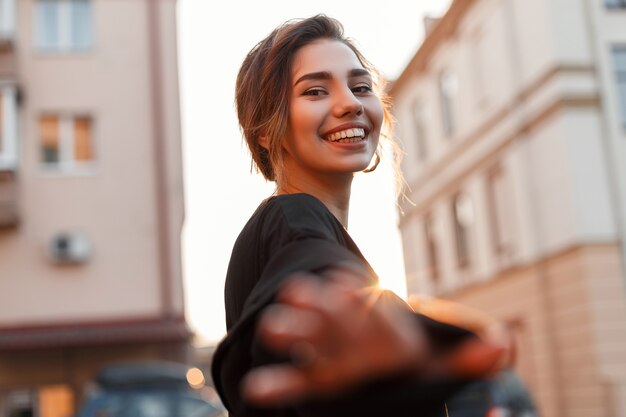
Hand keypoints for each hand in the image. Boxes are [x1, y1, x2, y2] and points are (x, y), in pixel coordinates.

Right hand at [242, 265, 506, 405]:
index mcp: (388, 332)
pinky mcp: (318, 376)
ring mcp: (333, 352)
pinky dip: (280, 385)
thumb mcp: (440, 365)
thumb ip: (467, 358)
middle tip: (295, 290)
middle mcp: (356, 335)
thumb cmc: (410, 365)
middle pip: (337, 321)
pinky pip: (298, 380)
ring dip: (292, 331)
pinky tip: (257, 391)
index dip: (359, 301)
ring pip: (311, 339)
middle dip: (319, 308)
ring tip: (271, 328)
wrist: (382, 361)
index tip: (345, 285)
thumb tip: (505, 345)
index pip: (375, 315)